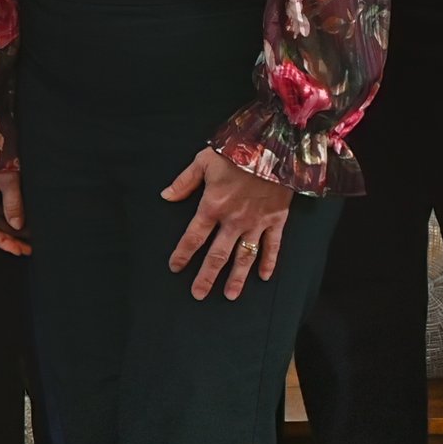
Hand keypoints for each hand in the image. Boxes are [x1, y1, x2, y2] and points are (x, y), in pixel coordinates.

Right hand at [0, 165, 29, 255]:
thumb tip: (17, 225)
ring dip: (11, 224)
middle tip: (30, 245)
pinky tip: (23, 216)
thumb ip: (13, 203)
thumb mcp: (9, 176)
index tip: (20, 250)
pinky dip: (9, 211)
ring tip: (31, 232)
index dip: (3, 242)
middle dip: (10, 236)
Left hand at [162, 148, 293, 300]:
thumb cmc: (235, 152)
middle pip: (217, 255)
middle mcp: (233, 220)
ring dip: (237, 278)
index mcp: (212, 206)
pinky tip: (263, 277)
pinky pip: (272, 246)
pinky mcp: (276, 220)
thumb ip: (184, 182)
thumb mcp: (203, 161)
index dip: (183, 253)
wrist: (273, 148)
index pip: (193, 236)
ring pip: (244, 256)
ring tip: (229, 295)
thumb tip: (166, 196)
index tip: (175, 267)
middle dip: (206, 276)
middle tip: (198, 294)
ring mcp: (257, 223)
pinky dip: (269, 262)